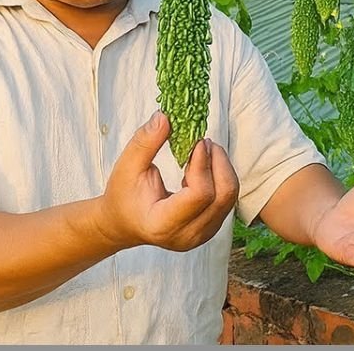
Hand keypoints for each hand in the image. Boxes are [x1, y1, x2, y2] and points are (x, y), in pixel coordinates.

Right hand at [94, 111, 239, 251]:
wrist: (124, 223)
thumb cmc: (123, 196)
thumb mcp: (127, 166)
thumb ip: (145, 142)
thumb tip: (164, 117)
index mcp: (163, 225)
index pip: (200, 195)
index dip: (203, 164)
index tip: (198, 142)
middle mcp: (187, 236)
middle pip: (223, 196)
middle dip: (219, 163)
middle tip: (205, 142)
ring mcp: (202, 236)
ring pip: (230, 197)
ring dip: (222, 168)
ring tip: (202, 152)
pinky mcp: (211, 229)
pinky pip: (227, 200)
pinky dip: (220, 178)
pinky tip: (201, 169)